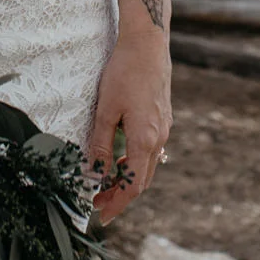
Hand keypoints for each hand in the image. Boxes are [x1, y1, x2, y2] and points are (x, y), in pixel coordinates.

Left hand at [86, 29, 171, 223]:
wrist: (148, 44)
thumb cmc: (124, 73)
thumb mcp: (106, 109)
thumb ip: (102, 144)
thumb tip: (95, 173)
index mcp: (145, 139)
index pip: (133, 185)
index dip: (118, 203)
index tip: (101, 215)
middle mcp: (159, 138)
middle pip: (142, 179)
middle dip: (120, 195)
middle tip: (98, 202)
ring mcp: (164, 128)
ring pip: (148, 166)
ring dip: (128, 178)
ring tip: (106, 183)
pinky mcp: (163, 119)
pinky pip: (151, 151)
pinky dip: (136, 162)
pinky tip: (120, 158)